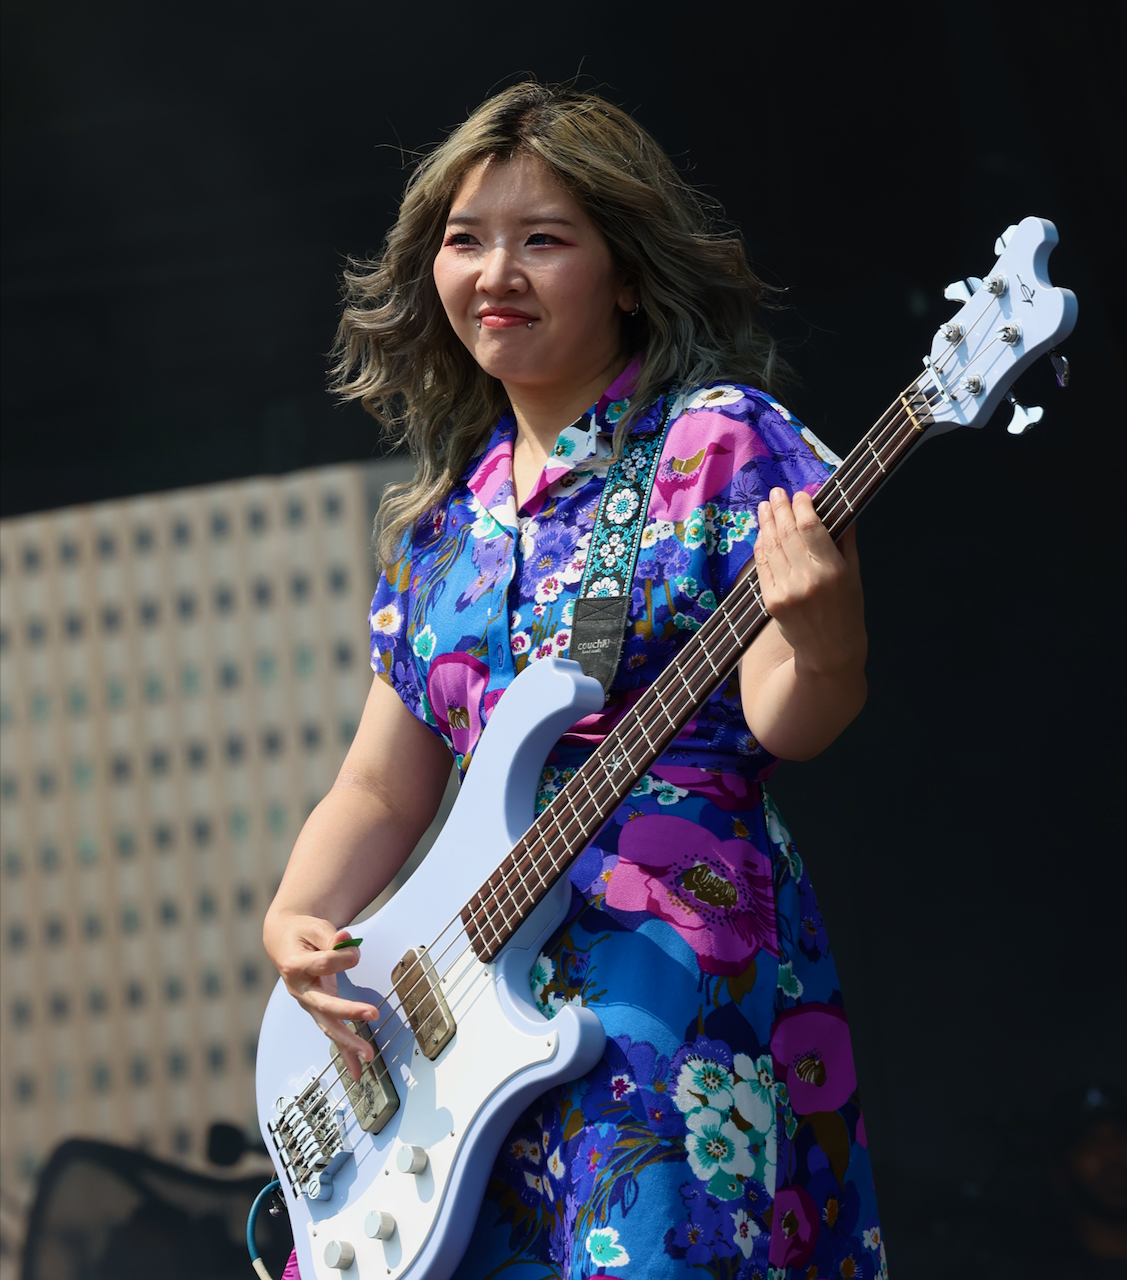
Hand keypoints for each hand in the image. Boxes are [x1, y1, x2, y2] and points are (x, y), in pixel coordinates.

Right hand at [268, 914, 380, 1081]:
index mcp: (295, 965)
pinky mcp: (318, 1011)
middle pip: (324, 1005)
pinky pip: (332, 1034)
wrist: (285, 942)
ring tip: (368, 1055)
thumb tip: (346, 939)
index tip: (353, 947)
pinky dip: (345, 1054)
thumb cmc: (302, 934)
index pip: (324, 963)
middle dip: (348, 1011)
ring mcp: (308, 1004)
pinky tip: (357, 1071)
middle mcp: (300, 990)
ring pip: (328, 1026)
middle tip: (371, 1013)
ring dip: (348, 1041)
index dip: (342, 955)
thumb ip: (331, 936)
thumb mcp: (314, 927)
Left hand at [753, 487, 865, 676]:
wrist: (830, 652)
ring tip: (765, 506)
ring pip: (771, 547)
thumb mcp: (855, 575)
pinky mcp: (771, 601)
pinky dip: (761, 546)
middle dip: (780, 509)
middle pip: (788, 533)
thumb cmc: (847, 611)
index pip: (812, 528)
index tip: (801, 494)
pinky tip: (761, 533)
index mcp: (834, 571)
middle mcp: (808, 580)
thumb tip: (838, 508)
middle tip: (777, 493)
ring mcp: (786, 591)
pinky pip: (762, 567)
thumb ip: (846, 541)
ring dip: (766, 523)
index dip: (803, 507)